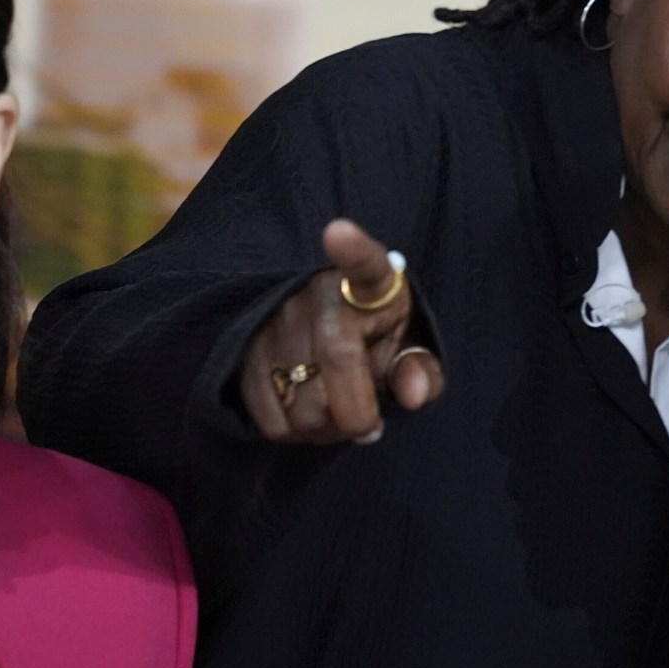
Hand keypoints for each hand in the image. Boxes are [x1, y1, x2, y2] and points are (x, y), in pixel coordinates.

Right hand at [238, 219, 443, 444]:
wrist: (330, 335)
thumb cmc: (380, 341)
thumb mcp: (411, 351)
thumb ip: (422, 372)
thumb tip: (413, 395)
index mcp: (369, 285)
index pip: (363, 261)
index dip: (351, 249)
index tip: (338, 232)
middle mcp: (315, 294)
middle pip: (335, 360)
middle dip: (356, 415)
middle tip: (368, 427)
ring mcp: (275, 319)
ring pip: (299, 400)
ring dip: (324, 430)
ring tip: (338, 419)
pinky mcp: (246, 349)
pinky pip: (268, 416)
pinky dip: (293, 435)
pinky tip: (308, 418)